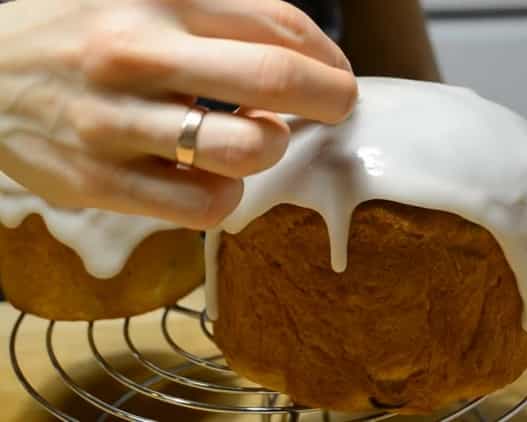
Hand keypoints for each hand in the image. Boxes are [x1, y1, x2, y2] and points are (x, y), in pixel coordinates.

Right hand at [0, 0, 356, 228]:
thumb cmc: (74, 27)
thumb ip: (214, 10)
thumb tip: (298, 45)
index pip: (278, 25)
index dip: (327, 56)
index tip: (337, 73)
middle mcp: (136, 52)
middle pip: (276, 79)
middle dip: (330, 97)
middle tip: (336, 104)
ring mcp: (114, 121)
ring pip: (247, 150)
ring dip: (272, 147)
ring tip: (260, 138)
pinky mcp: (97, 181)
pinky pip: (202, 205)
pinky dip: (228, 194)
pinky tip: (214, 175)